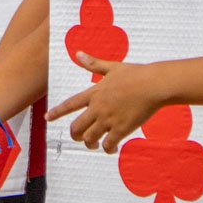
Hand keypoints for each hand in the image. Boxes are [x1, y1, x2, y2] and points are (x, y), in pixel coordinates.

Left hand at [46, 53, 165, 153]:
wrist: (155, 85)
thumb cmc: (136, 74)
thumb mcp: (112, 67)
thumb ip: (94, 64)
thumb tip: (78, 53)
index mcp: (94, 93)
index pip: (69, 104)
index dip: (57, 112)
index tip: (47, 118)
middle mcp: (98, 108)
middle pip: (76, 127)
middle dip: (75, 135)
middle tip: (80, 138)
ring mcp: (109, 119)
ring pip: (89, 139)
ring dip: (90, 144)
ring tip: (95, 145)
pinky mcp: (122, 129)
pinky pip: (108, 145)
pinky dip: (107, 149)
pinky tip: (112, 148)